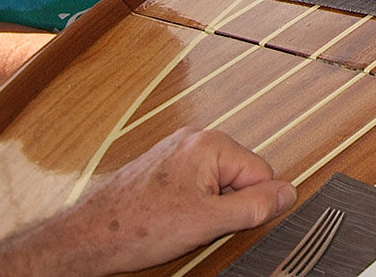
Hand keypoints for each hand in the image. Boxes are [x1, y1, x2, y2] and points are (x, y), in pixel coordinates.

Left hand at [59, 129, 295, 275]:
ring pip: (216, 182)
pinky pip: (195, 183)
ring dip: (206, 206)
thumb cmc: (136, 227)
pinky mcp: (162, 164)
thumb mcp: (208, 222)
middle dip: (224, 204)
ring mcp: (176, 150)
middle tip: (194, 223)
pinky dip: (188, 203)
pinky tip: (168, 218)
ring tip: (176, 222)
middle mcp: (194, 138)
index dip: (246, 205)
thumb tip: (288, 194)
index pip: (261, 173)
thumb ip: (255, 207)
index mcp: (211, 144)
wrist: (87, 237)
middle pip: (239, 175)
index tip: (218, 221)